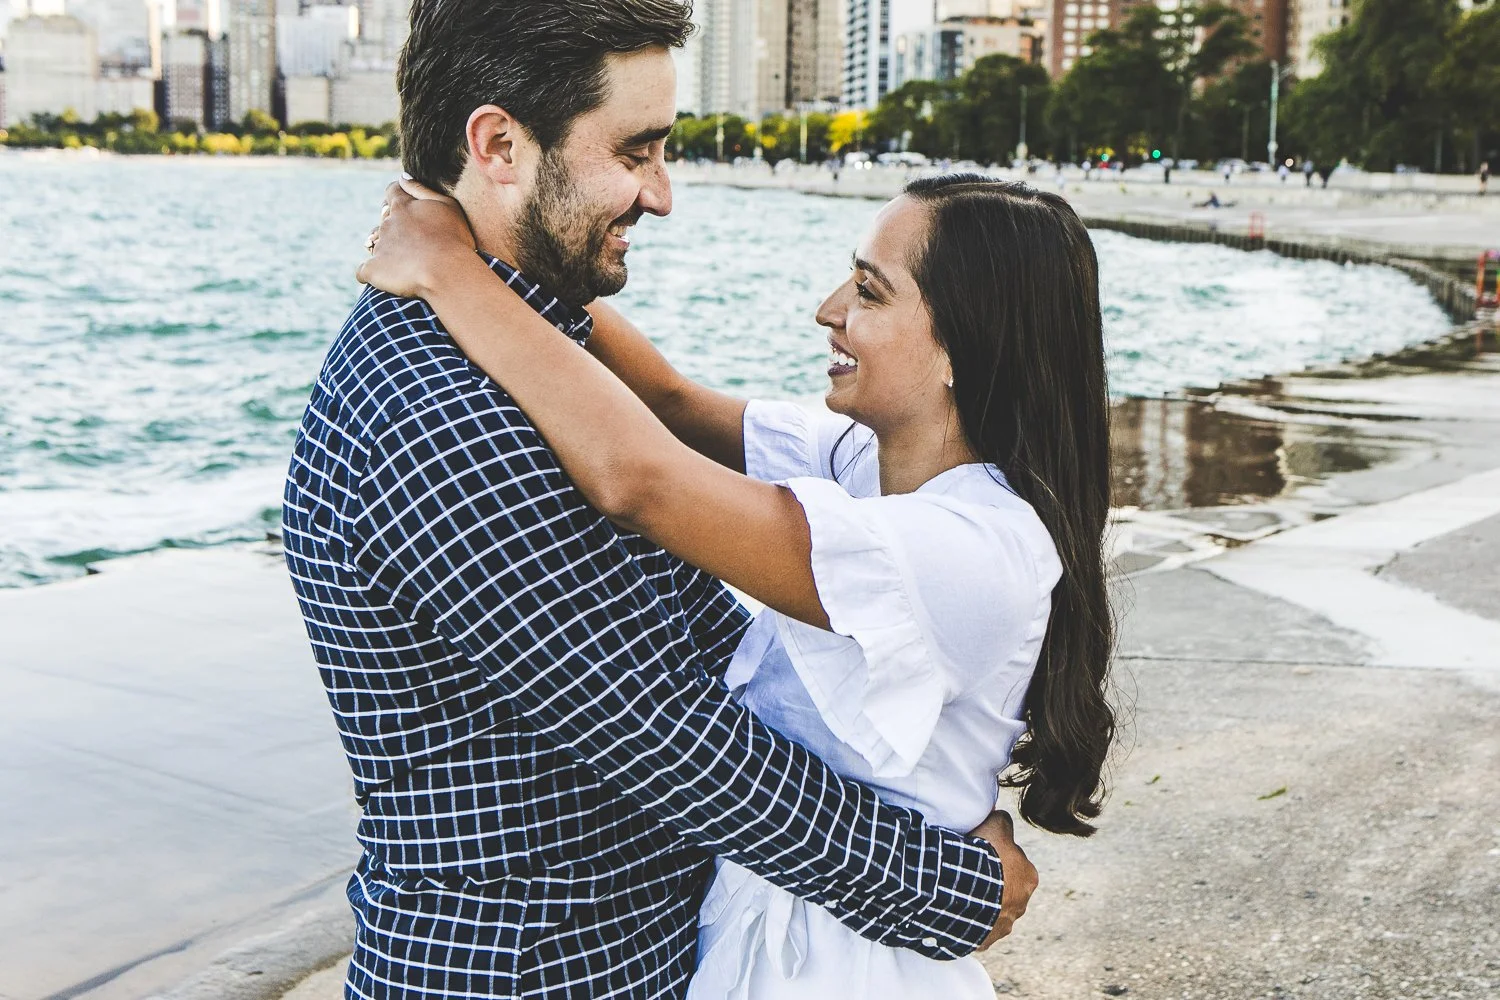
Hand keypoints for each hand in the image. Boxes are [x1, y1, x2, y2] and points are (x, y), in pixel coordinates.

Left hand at [355, 177, 477, 298]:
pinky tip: (383, 278)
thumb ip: (422, 190)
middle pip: (383, 220)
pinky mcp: (373, 270)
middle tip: (412, 241)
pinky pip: (363, 271)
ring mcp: (379, 247)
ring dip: (385, 250)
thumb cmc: (454, 239)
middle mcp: (387, 224)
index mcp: (403, 207)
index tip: (407, 207)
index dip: (397, 197)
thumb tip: (402, 177)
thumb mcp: (448, 206)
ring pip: (375, 244)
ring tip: (404, 262)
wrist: (447, 272)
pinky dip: (371, 273)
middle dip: (393, 226)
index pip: (392, 192)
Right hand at [968, 810, 1037, 949]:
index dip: (997, 858)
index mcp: (1028, 878)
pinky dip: (968, 922)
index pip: (1015, 864)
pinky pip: (976, 930)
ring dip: (980, 904)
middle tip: (969, 873)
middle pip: (1005, 890)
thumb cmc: (984, 857)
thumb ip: (1003, 821)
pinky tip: (956, 910)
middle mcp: (1021, 905)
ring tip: (959, 892)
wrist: (965, 889)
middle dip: (991, 884)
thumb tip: (1002, 817)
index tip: (981, 855)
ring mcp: (1003, 925)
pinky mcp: (986, 940)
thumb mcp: (996, 825)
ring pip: (992, 912)